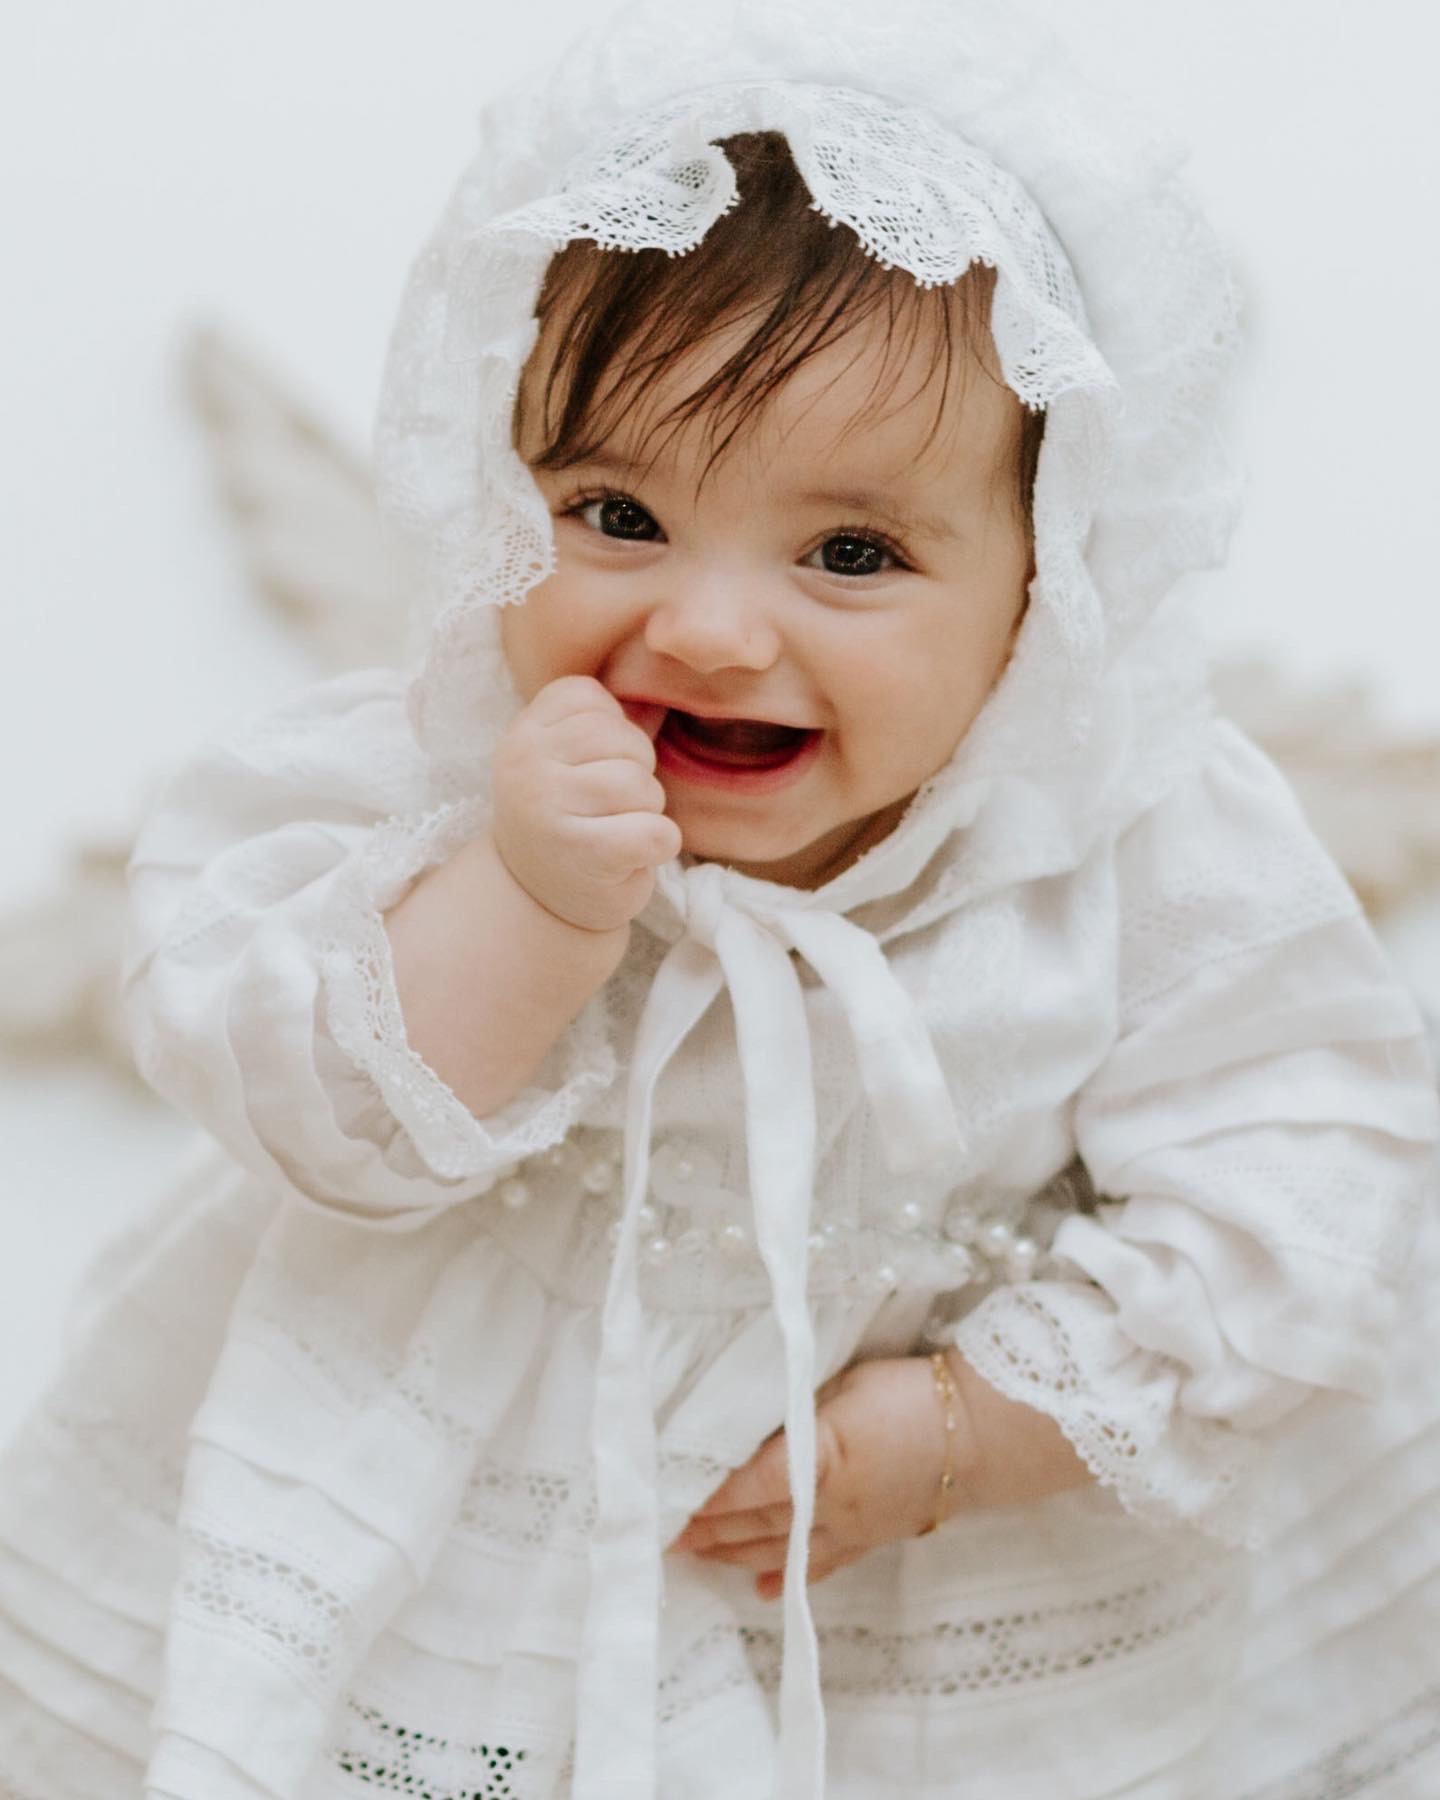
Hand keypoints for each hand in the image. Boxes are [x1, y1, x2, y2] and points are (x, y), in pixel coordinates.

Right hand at [492, 676, 681, 931]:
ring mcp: (550, 811)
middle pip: (622, 739)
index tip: (593, 768)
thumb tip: (666, 677)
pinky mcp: (584, 855)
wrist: (537, 903)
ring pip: (641, 785)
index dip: (613, 731)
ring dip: (647, 811)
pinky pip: (656, 832)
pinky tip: (633, 855)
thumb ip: (605, 723)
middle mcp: (526, 767)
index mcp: (523, 735)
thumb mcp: (567, 762)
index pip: (590, 697)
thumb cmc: (567, 822)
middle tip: (613, 807)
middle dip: (636, 772)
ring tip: (619, 830)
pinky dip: (660, 844)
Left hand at [670, 1351, 1091, 1598]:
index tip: (668, 1504)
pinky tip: (764, 1589)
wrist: (986, 1431)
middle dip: (709, 1531)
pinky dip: (789, 1577)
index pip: (748, 1486)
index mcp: (819, 1460)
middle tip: (667, 1534)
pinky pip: (823, 1564)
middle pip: (755, 1524)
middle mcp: (830, 1505)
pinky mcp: (874, 1536)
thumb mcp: (847, 1384)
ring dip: (736, 1554)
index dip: (706, 1500)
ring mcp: (853, 1527)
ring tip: (699, 1556)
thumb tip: (757, 1425)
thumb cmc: (914, 1394)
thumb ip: (799, 1410)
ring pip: (781, 1549)